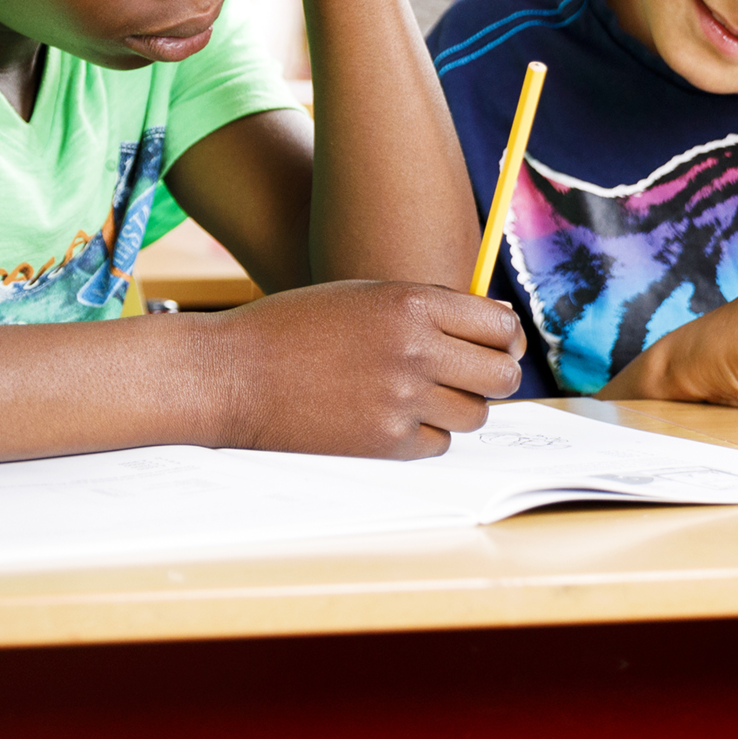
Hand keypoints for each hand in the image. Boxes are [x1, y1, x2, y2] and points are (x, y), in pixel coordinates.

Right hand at [200, 280, 525, 457]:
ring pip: (475, 415)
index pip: (499, 325)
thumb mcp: (363, 293)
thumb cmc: (294, 326)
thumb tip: (499, 325)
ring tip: (423, 395)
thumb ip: (428, 307)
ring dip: (459, 408)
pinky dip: (426, 435)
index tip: (498, 345)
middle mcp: (414, 350)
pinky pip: (438, 445)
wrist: (232, 373)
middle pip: (501, 375)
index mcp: (410, 303)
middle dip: (494, 376)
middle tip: (473, 377)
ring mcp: (401, 400)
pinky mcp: (384, 443)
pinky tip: (393, 416)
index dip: (505, 338)